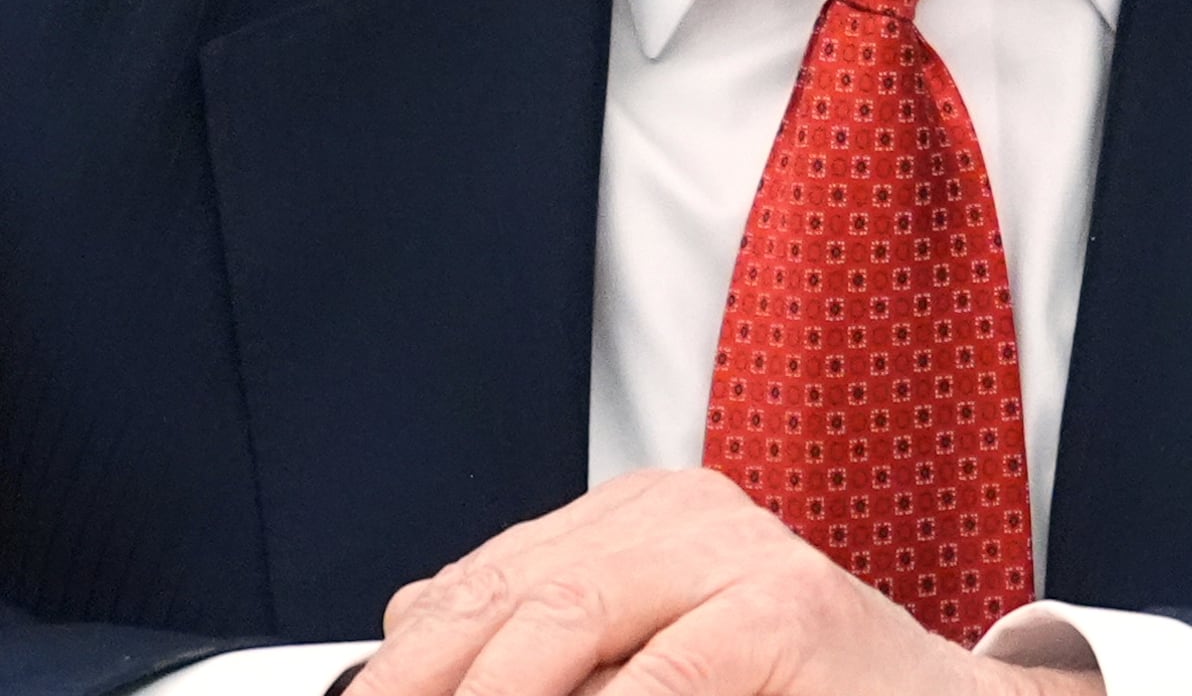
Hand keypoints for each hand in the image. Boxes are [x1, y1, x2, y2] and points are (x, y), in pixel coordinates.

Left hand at [341, 468, 1096, 695]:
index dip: (404, 669)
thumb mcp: (654, 667)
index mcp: (632, 519)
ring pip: (561, 624)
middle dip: (429, 687)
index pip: (476, 588)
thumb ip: (554, 648)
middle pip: (504, 603)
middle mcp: (678, 513)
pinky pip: (666, 672)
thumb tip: (409, 642)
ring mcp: (738, 548)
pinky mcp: (787, 606)